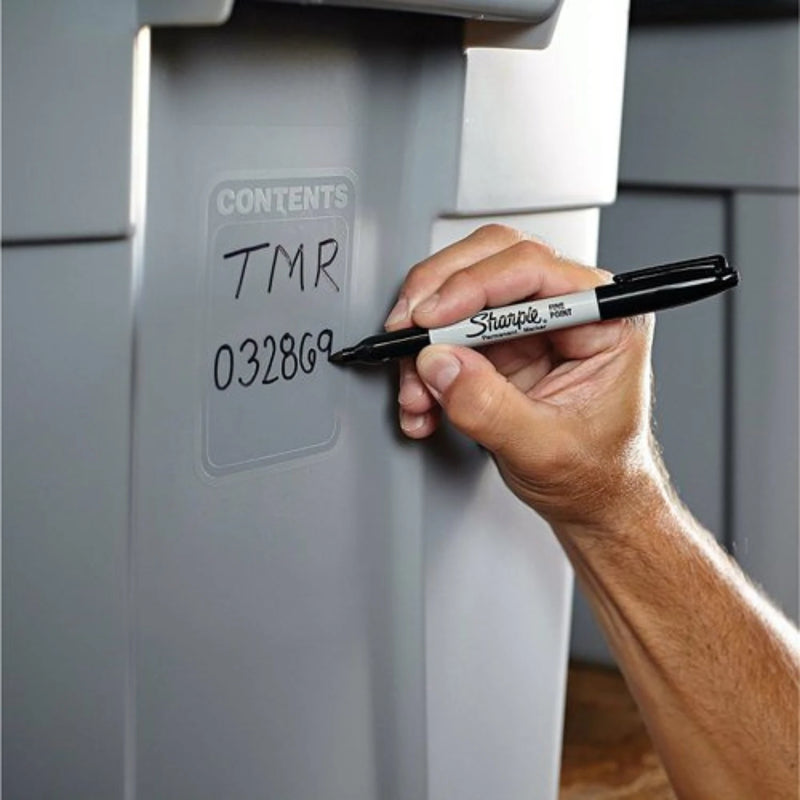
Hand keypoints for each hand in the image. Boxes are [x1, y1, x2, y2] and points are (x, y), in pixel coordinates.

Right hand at [386, 224, 660, 529]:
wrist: (590, 499)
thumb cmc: (595, 472)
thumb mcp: (544, 449)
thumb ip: (490, 408)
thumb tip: (441, 365)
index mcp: (604, 320)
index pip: (533, 270)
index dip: (472, 286)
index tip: (432, 317)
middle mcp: (568, 309)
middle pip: (491, 259)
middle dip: (438, 294)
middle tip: (408, 329)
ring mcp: (530, 324)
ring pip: (461, 292)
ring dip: (426, 337)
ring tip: (416, 390)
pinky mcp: (500, 344)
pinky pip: (449, 333)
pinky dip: (425, 364)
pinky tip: (424, 402)